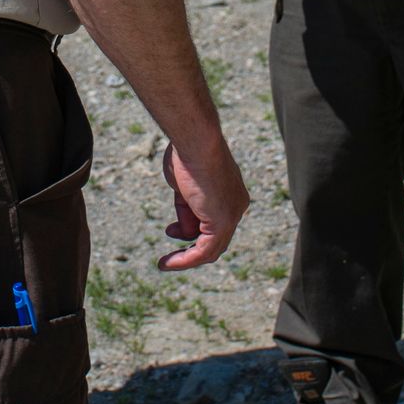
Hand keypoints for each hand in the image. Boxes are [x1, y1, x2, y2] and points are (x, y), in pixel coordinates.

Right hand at [158, 138, 247, 270]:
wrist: (195, 140)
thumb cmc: (187, 154)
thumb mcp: (184, 185)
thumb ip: (187, 207)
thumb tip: (182, 230)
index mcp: (231, 192)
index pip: (212, 219)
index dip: (190, 225)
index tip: (172, 227)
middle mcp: (237, 205)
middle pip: (214, 235)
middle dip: (190, 238)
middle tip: (170, 235)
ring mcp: (232, 215)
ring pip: (211, 248)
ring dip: (186, 258)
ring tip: (166, 263)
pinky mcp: (223, 223)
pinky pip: (204, 252)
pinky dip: (186, 261)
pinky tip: (167, 263)